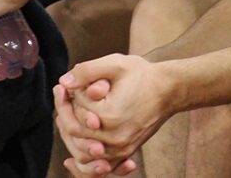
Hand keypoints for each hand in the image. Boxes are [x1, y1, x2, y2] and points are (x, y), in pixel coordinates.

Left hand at [57, 55, 173, 167]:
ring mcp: (121, 148)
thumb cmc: (143, 75)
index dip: (65, 98)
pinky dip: (85, 159)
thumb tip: (63, 82)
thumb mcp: (115, 64)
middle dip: (65, 114)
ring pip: (84, 153)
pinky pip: (99, 165)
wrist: (169, 90)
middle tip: (61, 96)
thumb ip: (86, 72)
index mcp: (110, 116)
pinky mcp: (126, 152)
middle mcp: (115, 138)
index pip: (75, 112)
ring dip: (70, 136)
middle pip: (75, 134)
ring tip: (65, 116)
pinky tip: (74, 153)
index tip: (62, 85)